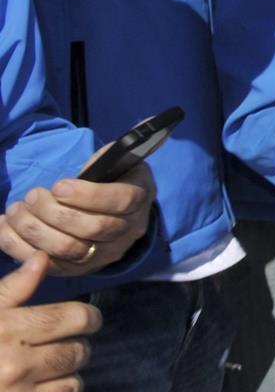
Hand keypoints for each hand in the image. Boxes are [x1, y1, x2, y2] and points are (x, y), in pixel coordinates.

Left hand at [0, 161, 152, 273]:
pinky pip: (47, 265)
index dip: (87, 195)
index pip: (120, 201)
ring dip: (35, 229)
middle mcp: (126, 231)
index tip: (59, 185)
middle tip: (33, 195)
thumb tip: (144, 123)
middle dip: (56, 212)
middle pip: (92, 229)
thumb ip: (121, 149)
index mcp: (139, 199)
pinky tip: (5, 227)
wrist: (112, 216)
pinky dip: (20, 247)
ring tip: (16, 210)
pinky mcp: (77, 269)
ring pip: (69, 249)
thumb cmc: (112, 180)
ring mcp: (103, 254)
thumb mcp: (120, 163)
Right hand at [0, 256, 97, 391]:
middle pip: (77, 352)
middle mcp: (15, 369)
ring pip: (74, 386)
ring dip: (71, 379)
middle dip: (76, 348)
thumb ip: (11, 291)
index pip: (74, 319)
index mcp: (7, 333)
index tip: (87, 321)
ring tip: (57, 375)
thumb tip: (42, 260)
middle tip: (67, 349)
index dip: (88, 318)